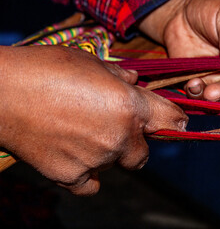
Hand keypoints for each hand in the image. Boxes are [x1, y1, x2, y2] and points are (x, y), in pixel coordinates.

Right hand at [0, 46, 187, 195]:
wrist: (1, 91)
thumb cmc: (47, 69)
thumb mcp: (91, 62)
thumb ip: (120, 76)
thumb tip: (134, 82)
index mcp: (129, 106)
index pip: (170, 119)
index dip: (174, 121)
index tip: (175, 124)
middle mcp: (119, 137)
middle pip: (144, 153)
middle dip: (135, 142)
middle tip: (113, 127)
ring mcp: (96, 160)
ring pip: (116, 165)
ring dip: (107, 153)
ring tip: (81, 133)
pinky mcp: (71, 176)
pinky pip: (91, 183)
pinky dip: (88, 173)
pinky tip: (76, 156)